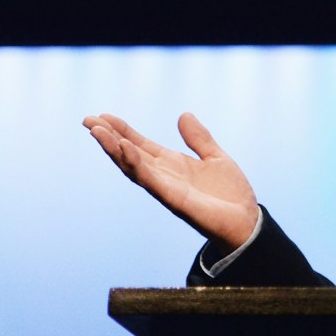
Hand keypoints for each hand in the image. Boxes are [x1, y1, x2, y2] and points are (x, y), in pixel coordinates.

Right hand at [83, 112, 259, 251]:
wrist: (247, 221)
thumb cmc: (230, 194)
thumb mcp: (216, 158)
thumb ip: (199, 138)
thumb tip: (184, 115)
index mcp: (172, 165)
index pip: (140, 145)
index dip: (122, 131)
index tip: (103, 116)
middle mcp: (163, 176)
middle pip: (129, 154)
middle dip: (109, 138)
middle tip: (88, 120)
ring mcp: (166, 188)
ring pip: (132, 167)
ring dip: (114, 149)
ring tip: (97, 130)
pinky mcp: (174, 199)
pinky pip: (151, 180)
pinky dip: (137, 164)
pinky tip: (125, 148)